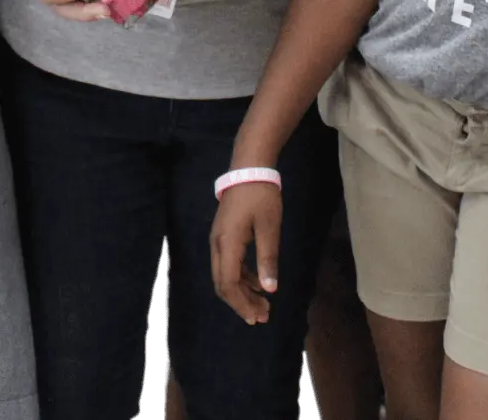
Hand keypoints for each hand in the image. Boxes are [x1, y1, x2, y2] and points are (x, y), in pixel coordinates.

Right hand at [209, 181, 281, 324]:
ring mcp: (219, 240)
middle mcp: (218, 244)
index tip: (257, 317)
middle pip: (223, 283)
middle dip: (241, 302)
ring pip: (225, 275)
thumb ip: (268, 259)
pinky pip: (229, 264)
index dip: (241, 303)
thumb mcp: (270, 228)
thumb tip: (270, 289)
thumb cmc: (261, 197)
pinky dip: (243, 278)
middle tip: (263, 316)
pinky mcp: (224, 236)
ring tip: (264, 305)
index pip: (228, 283)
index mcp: (227, 244)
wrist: (249, 170)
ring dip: (243, 292)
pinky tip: (259, 283)